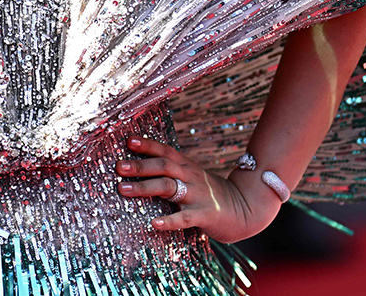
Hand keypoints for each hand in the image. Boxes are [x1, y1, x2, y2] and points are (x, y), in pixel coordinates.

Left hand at [116, 136, 281, 243]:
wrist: (247, 209)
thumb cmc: (211, 195)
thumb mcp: (193, 178)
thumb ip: (172, 174)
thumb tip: (139, 171)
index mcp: (188, 167)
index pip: (165, 151)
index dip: (147, 145)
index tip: (128, 141)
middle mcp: (192, 176)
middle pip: (163, 166)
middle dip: (139, 166)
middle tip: (118, 167)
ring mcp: (198, 195)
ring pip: (169, 186)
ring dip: (144, 187)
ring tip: (123, 189)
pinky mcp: (205, 215)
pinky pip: (184, 218)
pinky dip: (169, 220)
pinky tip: (154, 223)